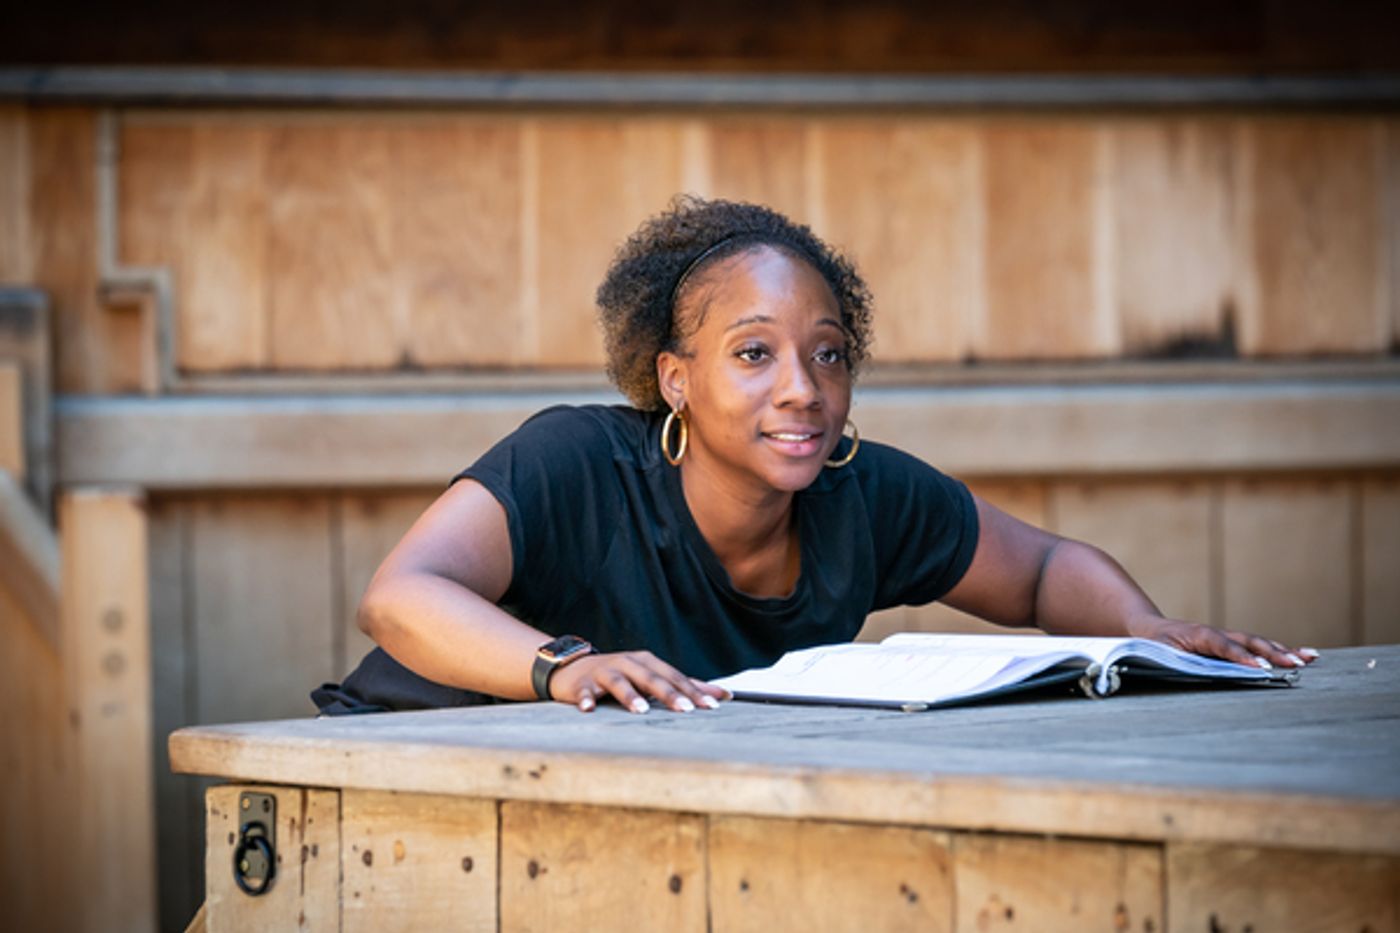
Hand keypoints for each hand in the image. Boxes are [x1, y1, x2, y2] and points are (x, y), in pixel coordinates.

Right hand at [548, 650, 729, 713]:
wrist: (572, 668)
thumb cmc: (621, 675)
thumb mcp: (651, 677)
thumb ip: (685, 685)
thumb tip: (724, 694)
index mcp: (647, 662)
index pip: (674, 676)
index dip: (693, 690)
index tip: (712, 706)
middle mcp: (627, 663)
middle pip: (650, 678)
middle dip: (669, 693)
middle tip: (686, 709)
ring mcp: (604, 672)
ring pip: (619, 682)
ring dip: (629, 696)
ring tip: (641, 710)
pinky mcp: (582, 684)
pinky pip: (584, 692)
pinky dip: (587, 699)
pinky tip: (589, 709)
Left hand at [1128, 615, 1318, 669]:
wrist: (1149, 628)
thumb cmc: (1152, 644)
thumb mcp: (1158, 652)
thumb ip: (1173, 660)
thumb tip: (1187, 670)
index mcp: (1199, 635)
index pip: (1224, 647)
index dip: (1241, 657)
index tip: (1259, 668)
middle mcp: (1217, 634)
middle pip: (1249, 642)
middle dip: (1273, 653)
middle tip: (1295, 664)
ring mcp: (1226, 637)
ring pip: (1258, 643)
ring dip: (1283, 651)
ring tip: (1309, 658)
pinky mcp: (1231, 644)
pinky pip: (1257, 647)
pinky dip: (1279, 651)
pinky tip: (1301, 656)